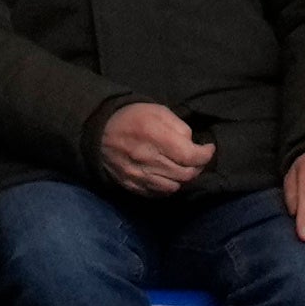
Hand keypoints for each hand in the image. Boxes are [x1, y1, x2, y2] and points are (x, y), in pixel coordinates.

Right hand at [97, 100, 216, 195]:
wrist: (97, 130)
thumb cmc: (132, 117)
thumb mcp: (159, 111)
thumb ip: (180, 128)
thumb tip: (192, 144)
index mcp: (155, 137)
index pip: (192, 156)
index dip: (206, 154)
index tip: (207, 148)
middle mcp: (147, 159)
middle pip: (185, 174)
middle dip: (197, 167)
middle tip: (196, 159)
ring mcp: (137, 175)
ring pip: (173, 187)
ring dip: (182, 179)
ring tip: (181, 169)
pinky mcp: (129, 184)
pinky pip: (156, 194)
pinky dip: (166, 187)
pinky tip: (166, 177)